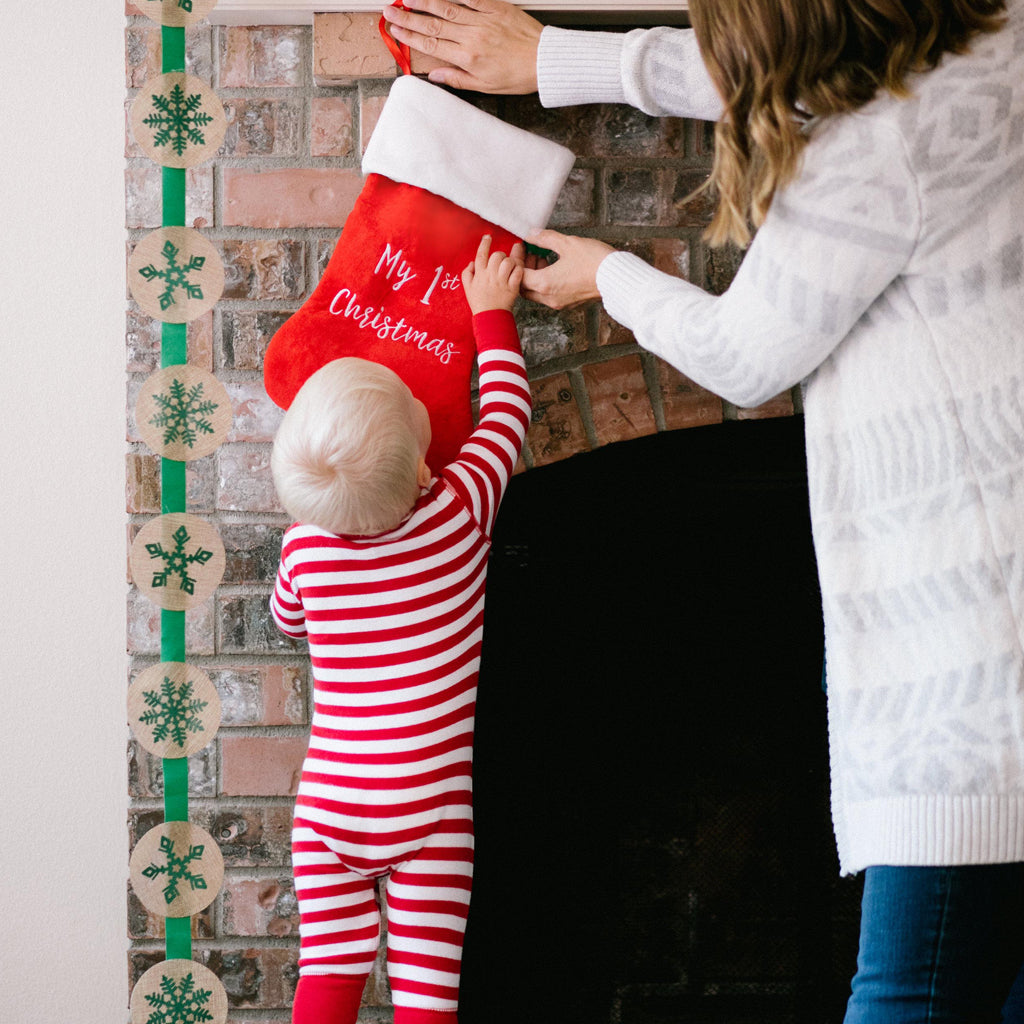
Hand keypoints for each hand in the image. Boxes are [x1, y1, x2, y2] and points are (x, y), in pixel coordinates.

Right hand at [381, 0, 542, 93]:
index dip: (409, 36)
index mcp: (468, 59)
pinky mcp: (496, 7)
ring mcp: (484, 20)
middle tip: (390, 10)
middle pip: (433, 26)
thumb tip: (434, 76)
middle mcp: (472, 37)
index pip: (431, 46)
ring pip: (447, 8)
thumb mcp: (486, 87)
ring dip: (425, 1)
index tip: (394, 29)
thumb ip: (458, 80)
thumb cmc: (518, 76)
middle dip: (409, 17)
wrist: (545, 61)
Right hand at [462, 236, 525, 312]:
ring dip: (511, 261)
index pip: (481, 254)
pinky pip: (518, 273)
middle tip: (501, 260)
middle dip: (500, 255)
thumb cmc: (479, 302)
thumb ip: (467, 273)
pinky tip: (517, 272)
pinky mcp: (512, 288)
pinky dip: (519, 270)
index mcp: (479, 274)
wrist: (490, 317)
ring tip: (510, 266)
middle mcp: (491, 276)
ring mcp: (502, 282)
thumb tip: (472, 263)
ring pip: (509, 262)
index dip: (485, 243)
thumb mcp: (468, 288)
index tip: (488, 237)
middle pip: (497, 256)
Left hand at [521, 229, 614, 309]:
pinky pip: (549, 295)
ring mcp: (560, 303)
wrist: (617, 277)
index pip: (518, 275)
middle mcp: (549, 298)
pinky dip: (545, 282)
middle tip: (528, 253)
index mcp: (545, 284)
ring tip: (541, 257)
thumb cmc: (594, 261)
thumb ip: (545, 238)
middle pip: (524, 288)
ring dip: (534, 276)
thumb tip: (531, 234)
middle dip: (523, 270)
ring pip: (536, 293)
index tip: (520, 247)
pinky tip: (554, 267)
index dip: (516, 260)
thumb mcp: (567, 243)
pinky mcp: (569, 303)